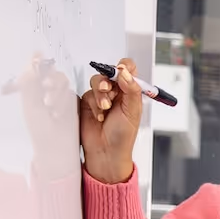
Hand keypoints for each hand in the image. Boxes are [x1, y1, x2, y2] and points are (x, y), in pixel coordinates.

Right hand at [78, 57, 141, 184]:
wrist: (106, 152)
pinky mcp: (87, 102)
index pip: (128, 69)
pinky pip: (86, 93)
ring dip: (100, 94)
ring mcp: (101, 96)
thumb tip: (126, 72)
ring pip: (97, 81)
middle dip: (108, 82)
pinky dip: (92, 103)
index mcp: (130, 92)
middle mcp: (116, 92)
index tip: (121, 71)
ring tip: (105, 109)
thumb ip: (132, 90)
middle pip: (109, 72)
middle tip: (109, 93)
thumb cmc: (122, 136)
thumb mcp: (133, 112)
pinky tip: (98, 116)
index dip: (124, 67)